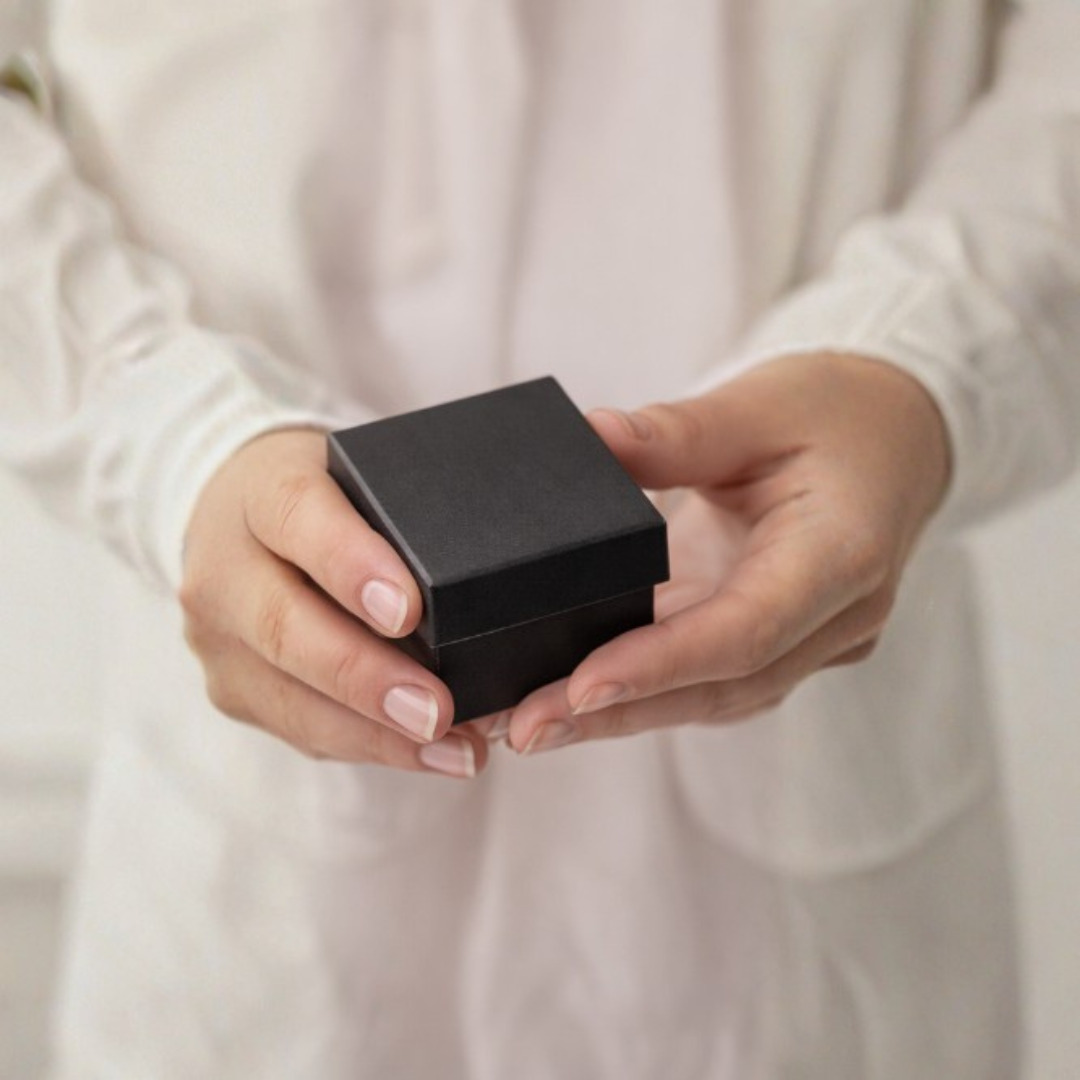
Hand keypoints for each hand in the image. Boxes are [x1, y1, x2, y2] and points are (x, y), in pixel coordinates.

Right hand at [179, 429, 488, 776]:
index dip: (350, 565)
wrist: (240, 522)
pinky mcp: (234, 691)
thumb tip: (487, 576)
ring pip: (290, 697)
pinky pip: (302, 730)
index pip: (297, 517)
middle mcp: (224, 568)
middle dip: (366, 676)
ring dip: (377, 733)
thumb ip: (404, 512)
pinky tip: (432, 755)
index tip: (408, 609)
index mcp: (259, 493)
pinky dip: (372, 747)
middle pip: (285, 627)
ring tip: (453, 748)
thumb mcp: (358, 479)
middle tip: (437, 709)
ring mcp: (220, 639)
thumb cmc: (327, 498)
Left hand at [505, 353, 950, 753]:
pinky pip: (708, 679)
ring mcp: (809, 640)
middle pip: (719, 685)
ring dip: (620, 715)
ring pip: (710, 696)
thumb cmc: (835, 414)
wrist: (895, 437)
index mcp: (843, 555)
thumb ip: (677, 432)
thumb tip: (590, 438)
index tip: (579, 687)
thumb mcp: (760, 404)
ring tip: (528, 724)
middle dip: (618, 712)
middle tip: (522, 729)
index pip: (747, 629)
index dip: (662, 664)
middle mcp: (835, 618)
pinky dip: (641, 691)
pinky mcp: (776, 640)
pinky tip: (572, 699)